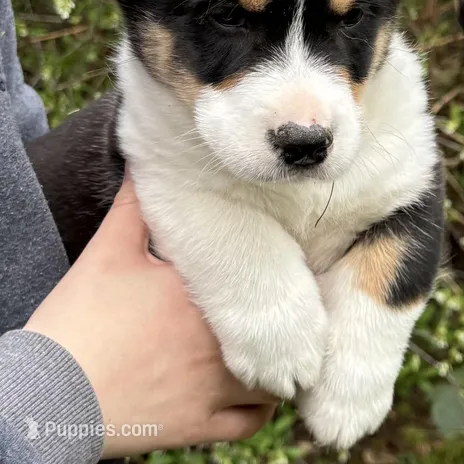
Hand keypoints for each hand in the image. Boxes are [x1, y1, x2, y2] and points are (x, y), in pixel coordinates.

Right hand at [25, 178, 276, 457]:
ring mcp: (211, 390)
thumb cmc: (78, 320)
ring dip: (278, 363)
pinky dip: (260, 408)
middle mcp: (217, 343)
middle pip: (280, 331)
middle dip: (286, 318)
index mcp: (199, 297)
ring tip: (273, 346)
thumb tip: (144, 164)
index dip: (281, 270)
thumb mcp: (107, 253)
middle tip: (286, 304)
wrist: (50, 395)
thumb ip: (134, 207)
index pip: (264, 278)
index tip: (285, 264)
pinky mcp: (199, 426)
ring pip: (273, 380)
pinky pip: (250, 424)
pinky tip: (255, 391)